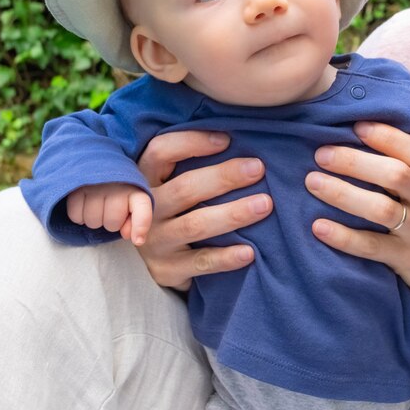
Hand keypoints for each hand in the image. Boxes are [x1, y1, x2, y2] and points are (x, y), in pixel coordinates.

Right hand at [67, 182, 153, 243]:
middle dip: (110, 224)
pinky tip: (84, 207)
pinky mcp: (77, 186)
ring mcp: (96, 185)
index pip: (142, 208)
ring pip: (93, 221)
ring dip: (94, 221)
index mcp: (136, 190)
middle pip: (112, 223)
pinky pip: (76, 215)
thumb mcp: (132, 204)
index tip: (138, 240)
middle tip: (109, 212)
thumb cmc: (119, 193)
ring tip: (96, 208)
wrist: (98, 168)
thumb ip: (136, 221)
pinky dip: (79, 217)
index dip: (140, 226)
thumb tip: (128, 235)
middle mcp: (117, 185)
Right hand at [133, 130, 272, 290]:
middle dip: (224, 177)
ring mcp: (154, 241)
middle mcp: (147, 209)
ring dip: (233, 213)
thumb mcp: (170, 183)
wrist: (153, 262)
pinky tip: (250, 251)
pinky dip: (227, 257)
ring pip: (195, 225)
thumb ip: (193, 164)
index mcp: (145, 178)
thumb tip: (242, 139)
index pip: (161, 151)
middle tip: (258, 169)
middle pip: (184, 189)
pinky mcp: (167, 270)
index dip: (192, 142)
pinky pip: (201, 262)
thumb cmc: (175, 210)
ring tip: (265, 204)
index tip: (227, 140)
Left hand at [305, 122, 409, 321]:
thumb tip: (362, 135)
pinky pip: (372, 247)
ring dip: (344, 194)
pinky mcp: (407, 260)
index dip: (388, 137)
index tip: (356, 126)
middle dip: (356, 161)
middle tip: (321, 154)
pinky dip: (344, 237)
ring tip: (312, 183)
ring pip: (382, 209)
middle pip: (396, 175)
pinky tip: (319, 227)